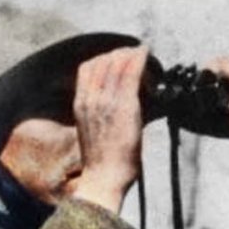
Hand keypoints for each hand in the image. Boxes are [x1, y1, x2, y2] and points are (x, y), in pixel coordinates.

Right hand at [71, 46, 148, 212]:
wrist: (104, 177)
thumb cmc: (103, 161)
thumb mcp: (93, 131)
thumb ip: (100, 115)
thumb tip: (114, 109)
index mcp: (81, 104)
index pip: (87, 69)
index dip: (104, 57)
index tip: (118, 55)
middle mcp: (91, 99)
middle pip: (102, 62)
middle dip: (119, 53)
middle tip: (135, 51)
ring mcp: (106, 102)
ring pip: (116, 65)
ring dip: (130, 54)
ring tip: (142, 52)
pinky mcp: (124, 107)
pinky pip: (130, 75)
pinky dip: (139, 60)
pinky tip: (147, 54)